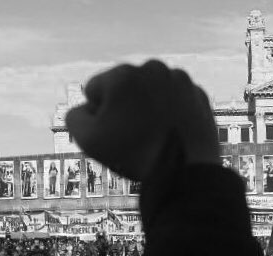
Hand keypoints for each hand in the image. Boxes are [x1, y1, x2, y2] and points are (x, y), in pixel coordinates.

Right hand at [66, 60, 218, 181]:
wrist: (185, 170)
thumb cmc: (134, 154)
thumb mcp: (88, 140)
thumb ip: (74, 117)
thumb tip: (85, 107)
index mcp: (122, 74)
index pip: (94, 90)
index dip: (97, 115)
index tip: (112, 132)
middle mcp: (152, 68)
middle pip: (124, 88)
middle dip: (123, 107)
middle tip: (133, 135)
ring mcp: (179, 79)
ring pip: (151, 92)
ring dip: (147, 108)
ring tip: (153, 135)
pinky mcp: (198, 94)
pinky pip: (174, 101)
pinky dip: (171, 113)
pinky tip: (172, 133)